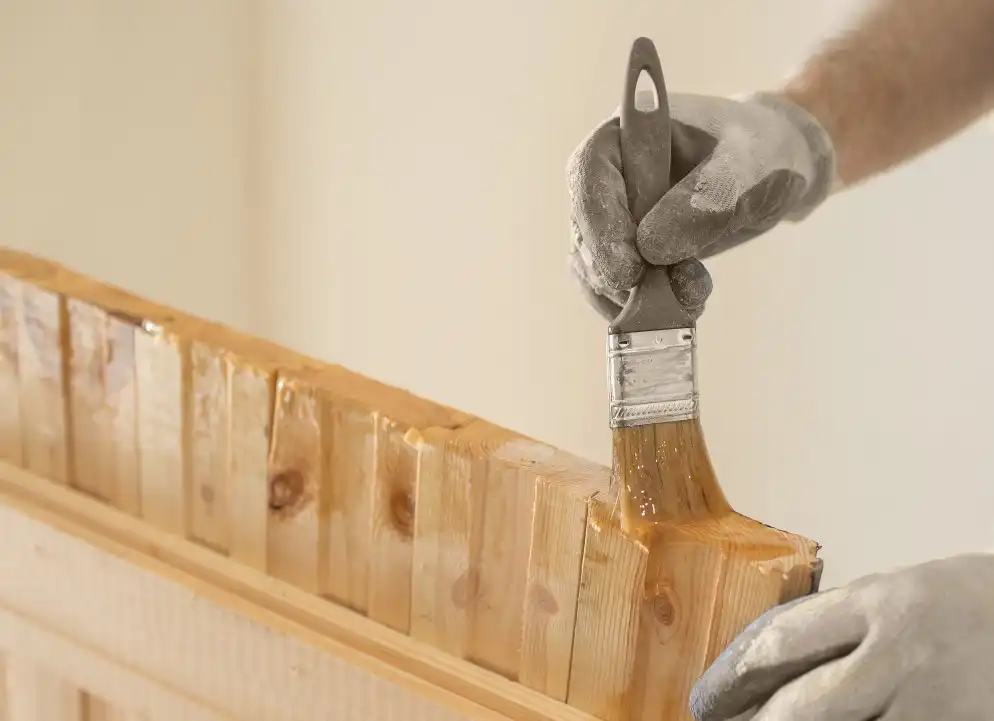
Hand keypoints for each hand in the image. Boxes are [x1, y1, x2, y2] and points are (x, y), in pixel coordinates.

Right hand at [567, 91, 835, 320]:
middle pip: (584, 230)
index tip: (629, 269)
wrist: (772, 172)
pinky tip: (683, 305)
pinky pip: (611, 289)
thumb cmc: (759, 152)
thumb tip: (651, 247)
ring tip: (692, 299)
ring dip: (632, 296)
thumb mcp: (746, 165)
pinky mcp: (623, 252)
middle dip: (617, 272)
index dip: (600, 226)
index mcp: (625, 134)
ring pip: (592, 267)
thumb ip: (705, 197)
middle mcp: (605, 176)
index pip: (589, 176)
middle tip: (663, 296)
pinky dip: (640, 307)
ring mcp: (610, 216)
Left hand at [690, 553, 993, 719]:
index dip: (734, 675)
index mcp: (880, 605)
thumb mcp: (904, 591)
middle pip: (803, 707)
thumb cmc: (975, 603)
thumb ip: (848, 620)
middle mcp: (899, 656)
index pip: (783, 641)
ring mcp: (930, 706)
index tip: (709, 696)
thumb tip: (780, 654)